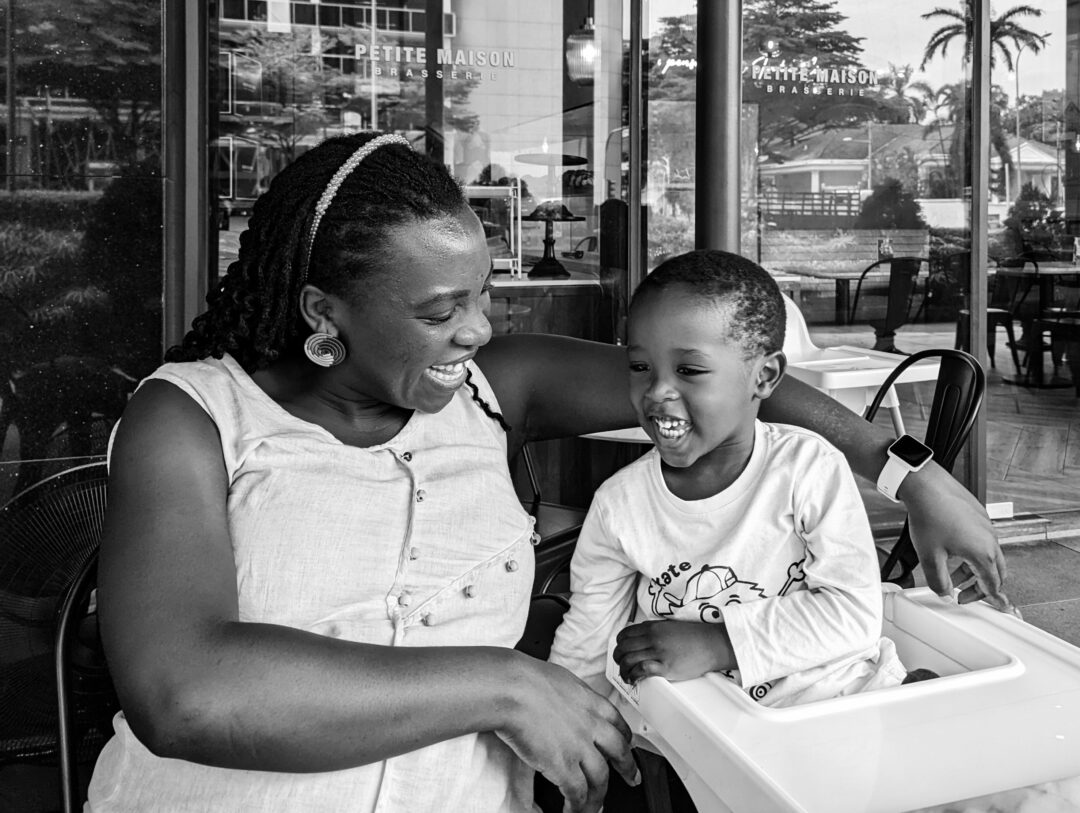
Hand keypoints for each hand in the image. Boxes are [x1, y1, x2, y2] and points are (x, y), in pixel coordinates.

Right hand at [496, 654, 638, 812]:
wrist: (512, 689)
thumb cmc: (524, 679)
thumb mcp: (558, 678)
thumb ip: (569, 694)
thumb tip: (564, 698)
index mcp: (589, 702)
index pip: (617, 722)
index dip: (625, 737)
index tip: (627, 744)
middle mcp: (590, 725)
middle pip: (619, 751)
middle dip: (627, 768)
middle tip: (631, 777)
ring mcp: (579, 747)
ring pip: (600, 779)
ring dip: (598, 797)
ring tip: (595, 806)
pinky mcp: (563, 766)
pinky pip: (577, 793)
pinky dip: (577, 806)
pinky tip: (573, 810)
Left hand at [612, 620, 734, 683]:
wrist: (712, 644)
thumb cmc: (694, 636)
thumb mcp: (670, 626)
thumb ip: (654, 630)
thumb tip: (640, 636)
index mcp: (652, 627)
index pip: (624, 634)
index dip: (619, 644)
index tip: (621, 651)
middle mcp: (652, 638)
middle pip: (622, 648)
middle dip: (617, 658)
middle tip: (621, 665)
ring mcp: (658, 653)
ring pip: (628, 660)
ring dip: (623, 670)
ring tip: (626, 676)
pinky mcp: (665, 667)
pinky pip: (640, 670)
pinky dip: (633, 676)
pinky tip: (634, 680)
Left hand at [901, 463, 1017, 613]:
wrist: (926, 486)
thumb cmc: (929, 516)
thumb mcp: (930, 557)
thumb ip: (939, 581)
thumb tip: (944, 593)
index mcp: (982, 553)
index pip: (992, 585)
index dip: (989, 599)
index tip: (996, 607)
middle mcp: (990, 539)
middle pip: (996, 572)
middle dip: (981, 586)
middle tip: (964, 594)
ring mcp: (987, 526)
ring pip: (989, 556)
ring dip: (975, 570)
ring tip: (953, 575)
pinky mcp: (980, 515)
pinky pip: (984, 540)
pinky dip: (974, 553)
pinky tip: (954, 552)